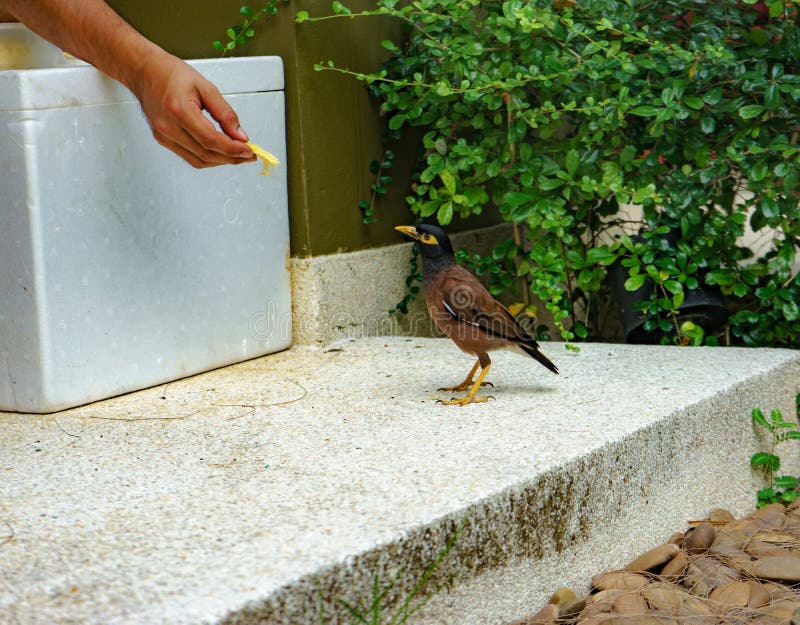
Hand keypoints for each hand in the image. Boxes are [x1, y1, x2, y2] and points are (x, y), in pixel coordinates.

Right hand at [130, 51, 255, 167]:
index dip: (233, 149)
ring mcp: (164, 136)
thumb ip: (225, 113)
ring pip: (199, 160)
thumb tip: (240, 136)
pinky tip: (220, 152)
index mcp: (179, 111)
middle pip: (206, 154)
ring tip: (238, 155)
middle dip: (231, 158)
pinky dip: (208, 158)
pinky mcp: (163, 140)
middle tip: (249, 155)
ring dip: (221, 161)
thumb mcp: (206, 87)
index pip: (211, 140)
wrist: (145, 72)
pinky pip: (190, 157)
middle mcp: (169, 128)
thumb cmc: (172, 74)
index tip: (249, 151)